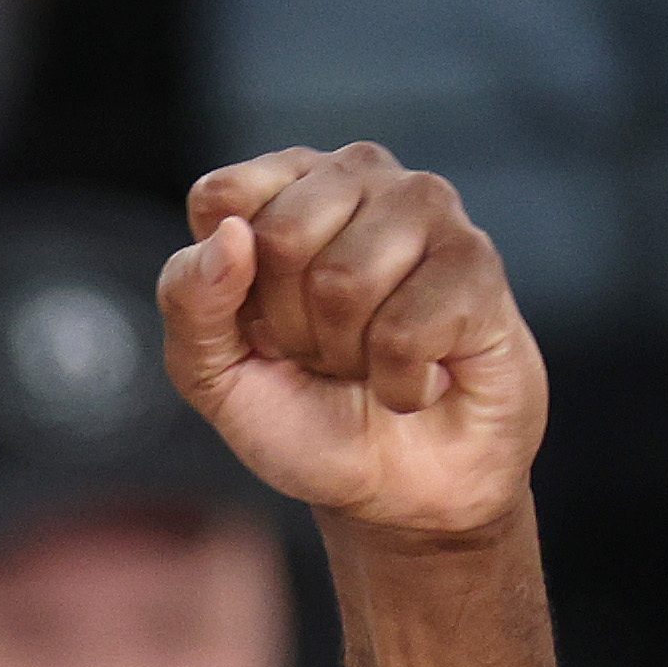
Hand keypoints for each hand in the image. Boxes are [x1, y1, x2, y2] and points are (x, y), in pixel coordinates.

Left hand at [163, 146, 546, 540]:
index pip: (224, 197)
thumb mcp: (216, 375)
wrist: (398, 491)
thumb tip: (230, 235)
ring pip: (346, 281)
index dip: (231, 289)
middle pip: (285, 237)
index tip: (262, 327)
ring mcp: (426, 208)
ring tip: (374, 361)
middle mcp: (358, 175)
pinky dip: (400, 383)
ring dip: (349, 355)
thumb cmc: (308, 418)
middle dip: (293, 326)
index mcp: (285, 186)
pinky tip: (421, 377)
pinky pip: (406, 329)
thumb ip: (190, 302)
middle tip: (326, 353)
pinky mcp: (477, 261)